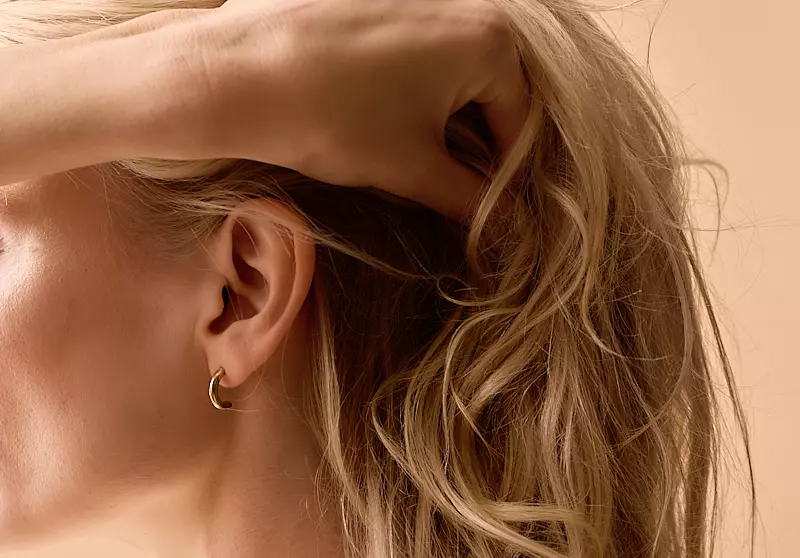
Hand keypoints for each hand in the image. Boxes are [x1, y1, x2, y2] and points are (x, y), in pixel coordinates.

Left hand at [185, 0, 530, 220]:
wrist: (237, 74)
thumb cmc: (332, 120)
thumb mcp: (411, 169)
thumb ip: (469, 198)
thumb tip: (504, 230)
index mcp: (490, 39)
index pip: (519, 120)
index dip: (504, 176)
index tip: (483, 212)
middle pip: (489, 88)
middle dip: (471, 141)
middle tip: (441, 185)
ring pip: (450, 65)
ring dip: (439, 112)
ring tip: (402, 149)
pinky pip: (415, 42)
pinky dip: (409, 79)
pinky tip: (373, 108)